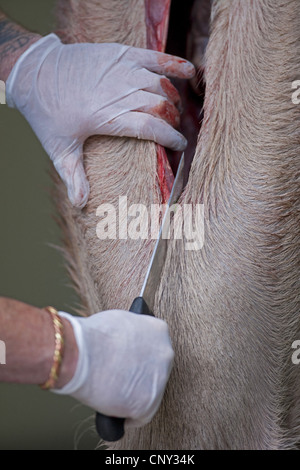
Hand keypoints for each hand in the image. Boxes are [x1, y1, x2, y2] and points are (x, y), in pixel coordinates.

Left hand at [6, 33, 194, 207]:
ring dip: (172, 99)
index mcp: (107, 118)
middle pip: (160, 107)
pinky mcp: (120, 54)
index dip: (171, 137)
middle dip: (172, 120)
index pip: (151, 128)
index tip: (180, 145)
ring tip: (172, 110)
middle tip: (172, 129)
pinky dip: (174, 64)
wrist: (35, 72)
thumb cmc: (48, 113)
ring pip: (160, 85)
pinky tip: (189, 71)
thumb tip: (80, 204)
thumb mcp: (59, 149)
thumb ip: (73, 177)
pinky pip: (154, 57)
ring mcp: (121, 70)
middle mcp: (118, 93)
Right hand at [54, 310, 173, 427]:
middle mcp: (165, 353)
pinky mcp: (149, 402)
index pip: (154, 349)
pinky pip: (140, 416)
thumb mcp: (118, 322)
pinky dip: (127, 417)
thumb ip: (129, 334)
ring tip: (112, 395)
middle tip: (118, 381)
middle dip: (139, 378)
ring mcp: (159, 379)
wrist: (79, 352)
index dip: (138, 359)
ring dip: (133, 397)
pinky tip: (113, 412)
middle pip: (155, 372)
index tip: (126, 365)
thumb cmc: (90, 335)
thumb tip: (123, 345)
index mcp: (158, 331)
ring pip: (150, 394)